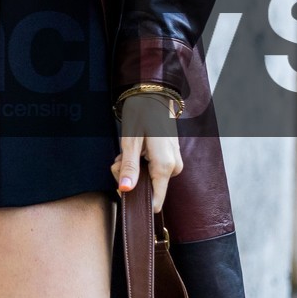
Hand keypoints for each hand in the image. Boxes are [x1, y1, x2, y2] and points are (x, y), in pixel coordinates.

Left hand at [111, 94, 183, 212]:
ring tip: (129, 151)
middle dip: (129, 177)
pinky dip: (140, 163)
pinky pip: (153, 170)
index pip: (156, 200)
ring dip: (133, 169)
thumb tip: (125, 190)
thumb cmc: (142, 115)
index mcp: (165, 166)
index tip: (122, 188)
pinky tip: (137, 150)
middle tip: (121, 159)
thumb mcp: (130, 142)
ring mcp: (174, 164)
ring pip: (148, 179)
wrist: (154, 97)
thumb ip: (129, 168)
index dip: (136, 200)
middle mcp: (174, 168)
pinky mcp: (171, 159)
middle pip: (147, 189)